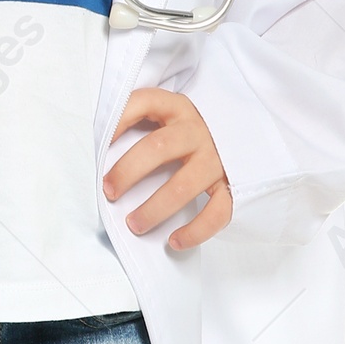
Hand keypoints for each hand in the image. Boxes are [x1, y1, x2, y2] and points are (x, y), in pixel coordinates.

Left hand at [103, 87, 231, 250]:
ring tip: (134, 225)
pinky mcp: (231, 185)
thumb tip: (101, 146)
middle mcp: (197, 131)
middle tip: (109, 192)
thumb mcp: (166, 115)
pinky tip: (175, 241)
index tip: (101, 143)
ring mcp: (216, 159)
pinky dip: (196, 231)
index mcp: (178, 109)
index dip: (119, 119)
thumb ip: (137, 121)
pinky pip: (216, 212)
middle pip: (157, 148)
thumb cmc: (188, 131)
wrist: (243, 134)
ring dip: (154, 209)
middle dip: (127, 172)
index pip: (144, 102)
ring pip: (183, 186)